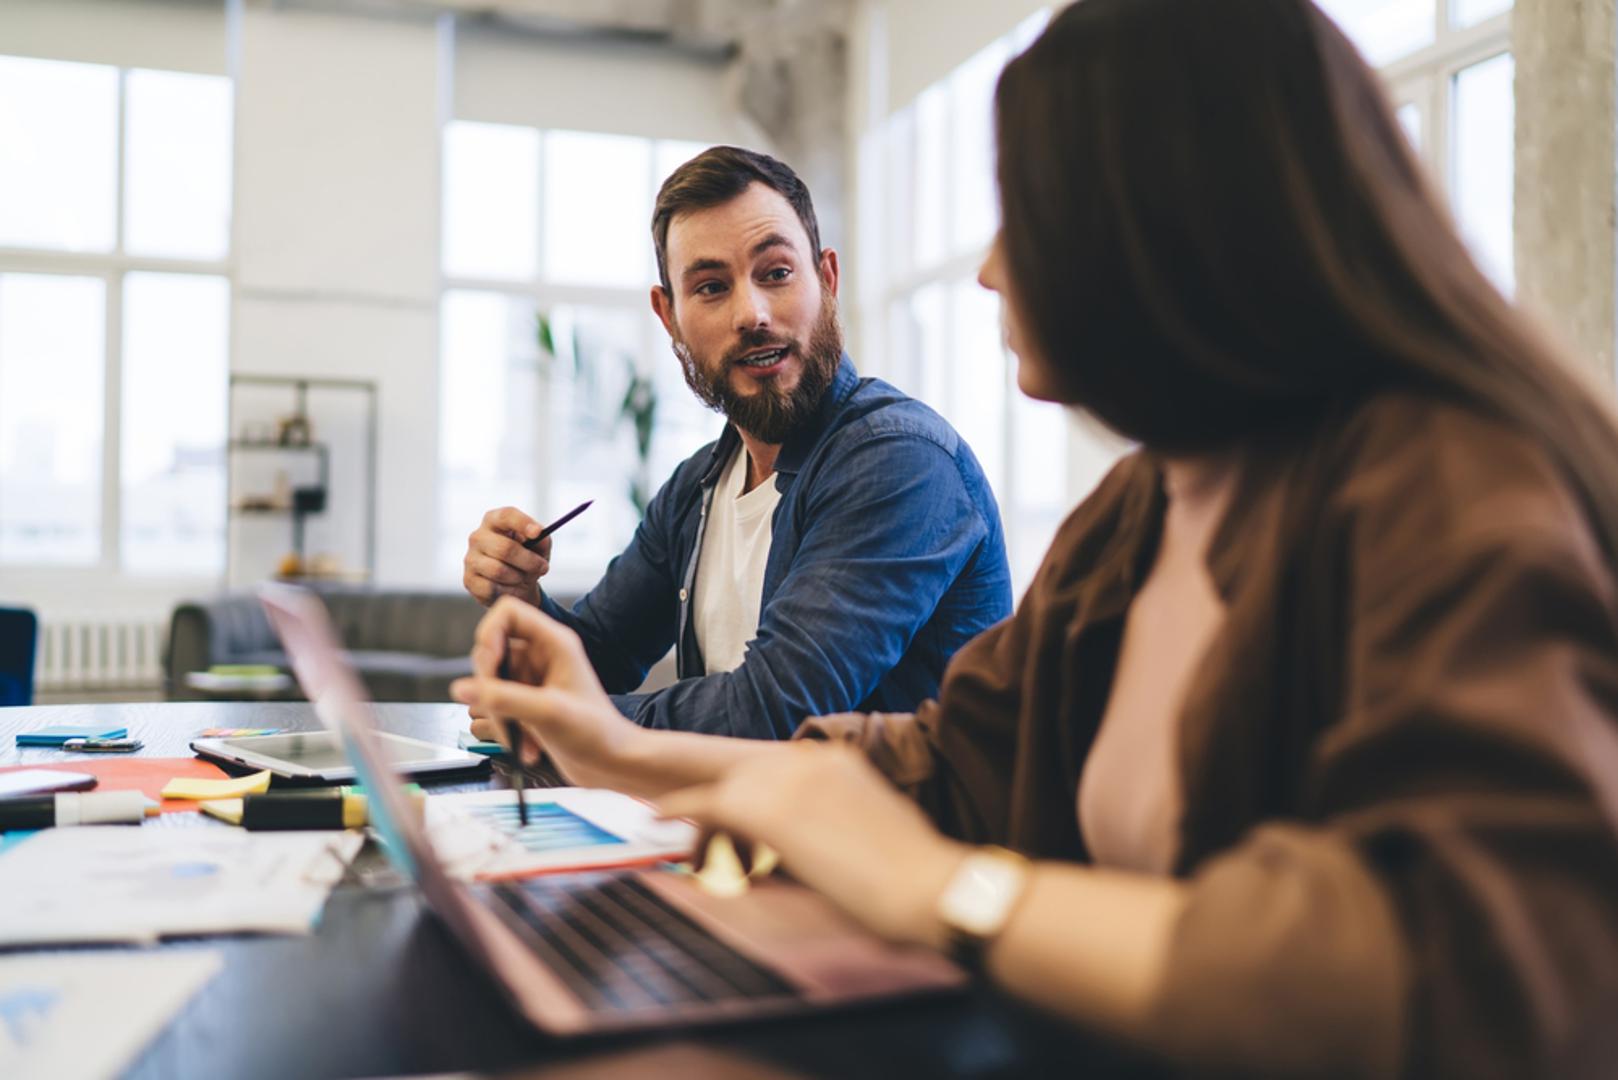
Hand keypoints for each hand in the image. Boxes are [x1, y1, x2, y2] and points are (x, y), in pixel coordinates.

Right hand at [451, 597, 640, 789]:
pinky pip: (497, 704)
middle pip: (491, 648)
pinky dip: (504, 726)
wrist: (612, 765)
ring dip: (496, 712)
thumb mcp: (548, 712)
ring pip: (490, 680)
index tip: (489, 662)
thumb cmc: (597, 734)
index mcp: (554, 642)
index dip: (489, 632)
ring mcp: (533, 679)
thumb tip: (462, 687)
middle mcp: (542, 655)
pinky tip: (526, 745)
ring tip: (519, 736)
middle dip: (487, 682)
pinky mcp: (527, 701)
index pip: (507, 612)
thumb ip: (503, 698)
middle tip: (499, 708)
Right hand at [463, 507, 550, 606]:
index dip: (523, 523)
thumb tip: (541, 538)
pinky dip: (508, 591)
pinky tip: (512, 588)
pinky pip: (491, 588)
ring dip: (519, 577)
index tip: (538, 533)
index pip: (506, 515)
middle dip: (529, 561)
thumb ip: (542, 541)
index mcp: (494, 521)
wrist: (515, 585)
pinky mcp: (469, 579)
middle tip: (543, 568)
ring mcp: (470, 558)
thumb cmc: (526, 559)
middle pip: (505, 548)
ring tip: (524, 577)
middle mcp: (478, 537)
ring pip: (498, 571)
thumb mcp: (539, 548)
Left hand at [656, 744, 967, 948]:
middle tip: (702, 842)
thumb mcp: (871, 838)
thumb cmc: (913, 881)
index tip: (731, 830)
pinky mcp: (768, 809)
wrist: (930, 886)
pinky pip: (708, 806)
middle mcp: (810, 760)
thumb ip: (835, 832)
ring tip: (697, 858)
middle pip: (743, 776)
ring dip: (706, 828)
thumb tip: (810, 855)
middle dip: (720, 809)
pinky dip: (680, 812)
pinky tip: (658, 823)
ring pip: (724, 793)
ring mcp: (788, 780)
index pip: (773, 773)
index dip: (749, 802)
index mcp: (839, 763)